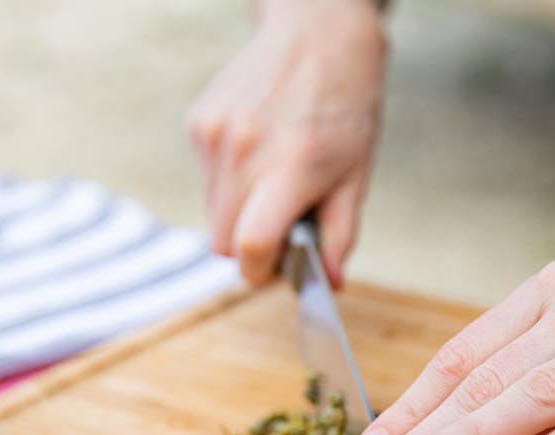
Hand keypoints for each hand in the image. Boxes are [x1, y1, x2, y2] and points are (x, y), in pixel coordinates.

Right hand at [186, 0, 386, 287]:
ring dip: (237, 218)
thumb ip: (341, 235)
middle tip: (281, 230)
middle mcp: (244, 150)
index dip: (260, 271)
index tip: (274, 270)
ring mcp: (214, 135)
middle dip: (250, 249)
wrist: (318, 31)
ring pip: (211, 215)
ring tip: (273, 185)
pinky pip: (205, 183)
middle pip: (223, 241)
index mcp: (290, 167)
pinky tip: (257, 158)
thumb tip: (330, 283)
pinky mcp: (198, 123)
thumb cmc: (345, 106)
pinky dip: (228, 188)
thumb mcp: (357, 176)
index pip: (251, 245)